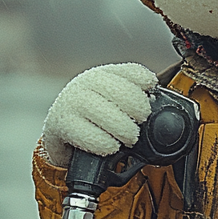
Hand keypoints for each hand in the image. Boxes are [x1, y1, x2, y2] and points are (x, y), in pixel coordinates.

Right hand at [40, 63, 156, 167]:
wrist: (58, 130)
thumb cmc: (90, 116)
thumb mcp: (110, 99)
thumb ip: (133, 95)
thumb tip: (159, 102)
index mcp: (103, 74)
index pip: (133, 72)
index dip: (147, 84)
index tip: (150, 96)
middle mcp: (86, 82)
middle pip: (126, 94)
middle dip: (139, 111)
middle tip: (139, 122)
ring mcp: (72, 101)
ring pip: (111, 116)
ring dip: (126, 131)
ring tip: (128, 138)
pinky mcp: (62, 124)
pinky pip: (95, 137)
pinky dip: (108, 145)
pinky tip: (110, 146)